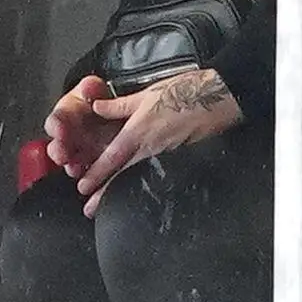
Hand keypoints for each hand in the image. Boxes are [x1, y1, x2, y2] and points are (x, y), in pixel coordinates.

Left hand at [44, 68, 243, 215]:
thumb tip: (97, 108)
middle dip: (106, 193)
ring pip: (138, 173)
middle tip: (91, 209)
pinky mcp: (178, 153)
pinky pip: (155, 169)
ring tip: (108, 202)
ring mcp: (165, 153)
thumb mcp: (145, 94)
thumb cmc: (184, 92)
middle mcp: (151, 147)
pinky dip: (141, 178)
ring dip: (122, 188)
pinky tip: (136, 184)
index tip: (83, 188)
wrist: (218, 97)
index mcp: (139, 132)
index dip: (97, 174)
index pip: (113, 158)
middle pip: (123, 174)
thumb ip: (119, 105)